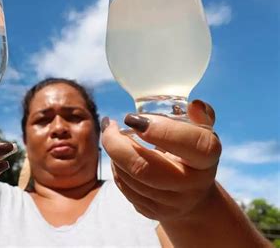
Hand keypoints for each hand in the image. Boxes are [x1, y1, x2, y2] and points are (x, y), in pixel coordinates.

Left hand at [101, 100, 220, 221]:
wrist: (193, 195)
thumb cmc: (193, 153)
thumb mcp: (201, 133)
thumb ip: (200, 117)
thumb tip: (194, 105)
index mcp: (207, 159)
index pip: (193, 146)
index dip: (163, 131)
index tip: (134, 118)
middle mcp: (192, 185)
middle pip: (143, 168)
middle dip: (116, 144)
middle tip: (109, 125)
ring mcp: (171, 203)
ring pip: (129, 178)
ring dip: (114, 154)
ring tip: (113, 137)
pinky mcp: (152, 212)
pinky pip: (124, 188)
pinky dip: (116, 168)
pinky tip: (117, 156)